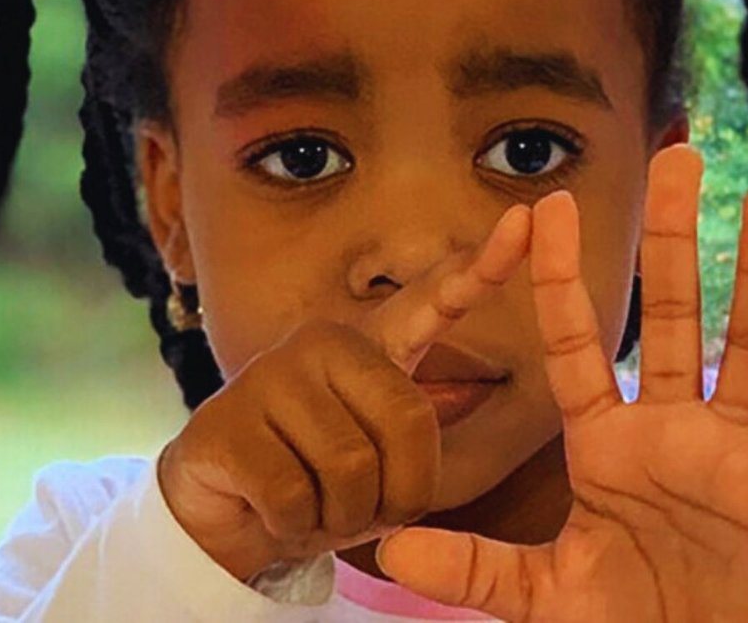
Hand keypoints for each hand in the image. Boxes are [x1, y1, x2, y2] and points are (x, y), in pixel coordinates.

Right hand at [158, 202, 533, 581]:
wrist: (225, 518)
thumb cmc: (323, 483)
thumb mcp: (384, 455)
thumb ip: (416, 426)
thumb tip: (461, 396)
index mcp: (373, 345)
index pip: (435, 299)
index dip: (482, 265)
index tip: (524, 219)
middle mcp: (322, 342)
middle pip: (409, 420)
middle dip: (402, 491)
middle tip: (367, 507)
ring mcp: (268, 376)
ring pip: (353, 469)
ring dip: (346, 516)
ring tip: (317, 506)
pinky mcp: (223, 425)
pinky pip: (295, 497)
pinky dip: (297, 527)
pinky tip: (276, 513)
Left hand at [375, 144, 747, 621]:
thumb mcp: (544, 599)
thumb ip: (476, 570)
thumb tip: (391, 552)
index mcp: (606, 446)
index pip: (577, 346)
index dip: (563, 280)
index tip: (551, 208)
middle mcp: (672, 431)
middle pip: (672, 318)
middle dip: (675, 240)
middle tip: (680, 157)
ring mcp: (736, 452)